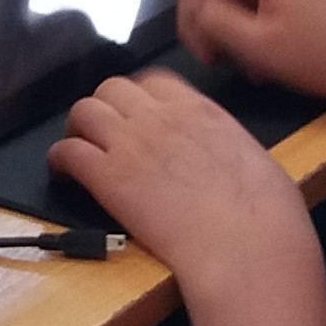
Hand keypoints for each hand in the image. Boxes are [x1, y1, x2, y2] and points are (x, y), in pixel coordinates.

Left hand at [53, 68, 310, 297]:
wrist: (246, 246)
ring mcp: (132, 144)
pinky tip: (63, 173)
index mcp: (201, 110)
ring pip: (83, 111)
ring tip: (79, 149)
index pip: (154, 80)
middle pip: (112, 88)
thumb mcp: (255, 159)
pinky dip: (60, 160)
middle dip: (104, 107)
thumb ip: (224, 146)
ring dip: (77, 128)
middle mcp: (162, 118)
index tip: (136, 112)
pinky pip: (68, 152)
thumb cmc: (266, 216)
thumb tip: (219, 154)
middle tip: (102, 132)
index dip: (138, 95)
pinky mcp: (109, 178)